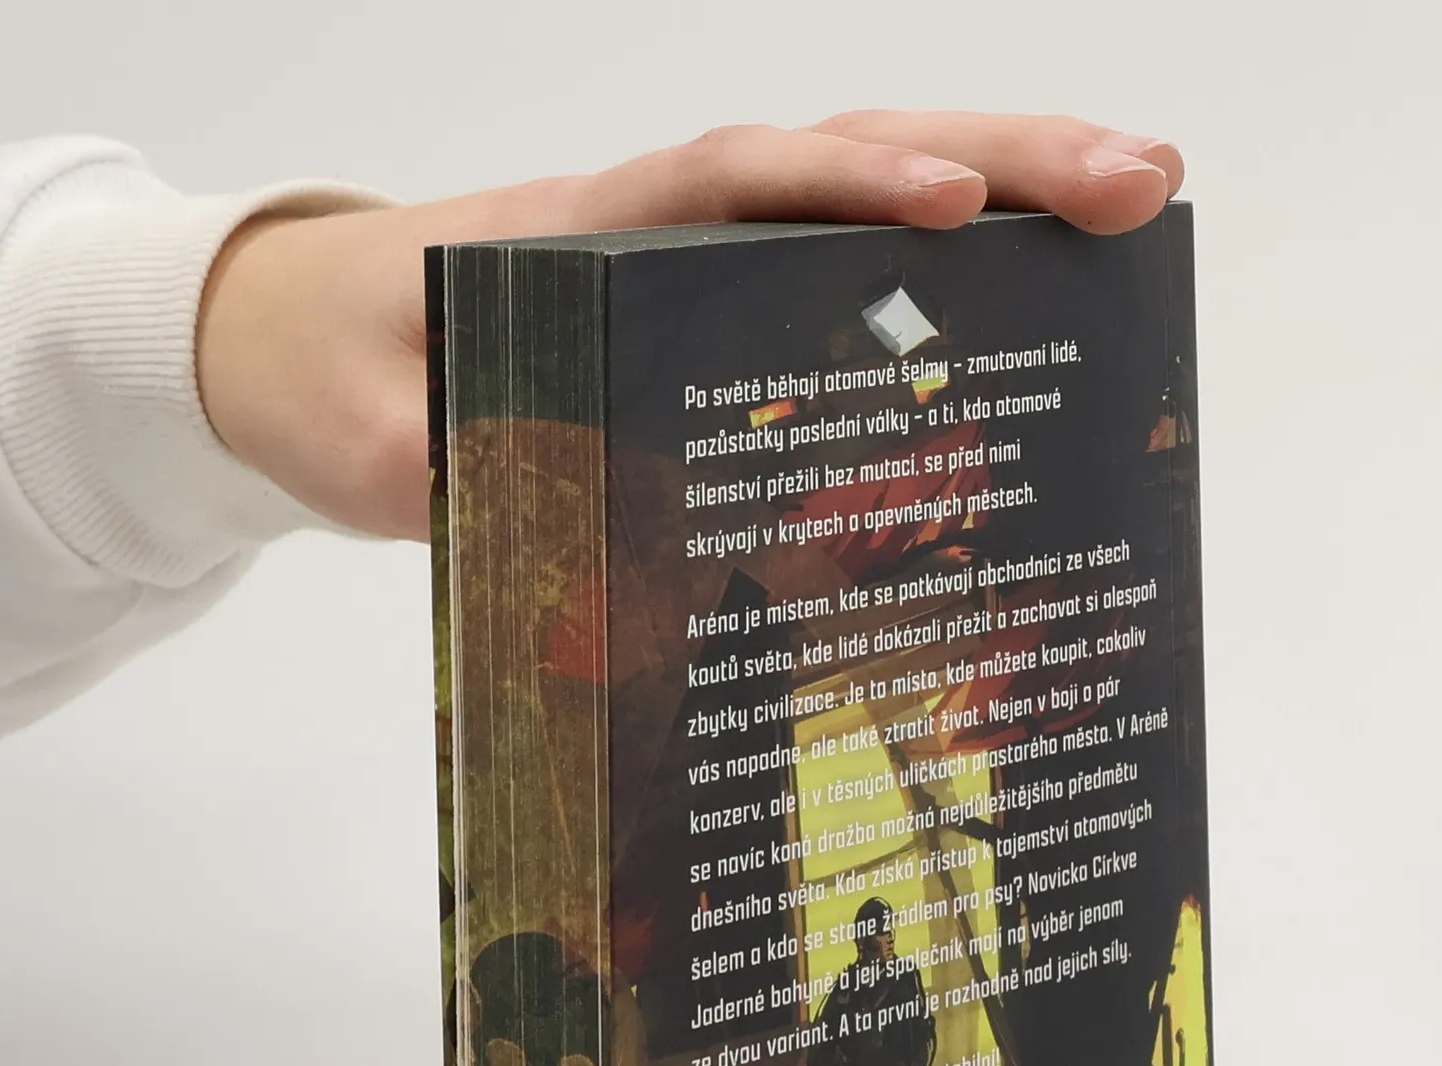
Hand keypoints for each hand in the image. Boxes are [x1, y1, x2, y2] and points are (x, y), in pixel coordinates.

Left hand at [196, 112, 1183, 542]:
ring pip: (868, 200)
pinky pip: (846, 271)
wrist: (297, 344)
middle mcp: (663, 223)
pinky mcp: (714, 306)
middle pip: (846, 158)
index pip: (733, 181)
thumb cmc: (335, 373)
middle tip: (1143, 185)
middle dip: (1001, 164)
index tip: (949, 207)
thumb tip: (605, 532)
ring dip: (1007, 197)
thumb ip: (466, 474)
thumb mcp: (377, 442)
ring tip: (1140, 212)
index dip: (845, 187)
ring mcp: (699, 257)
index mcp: (584, 231)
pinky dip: (949, 271)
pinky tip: (1038, 298)